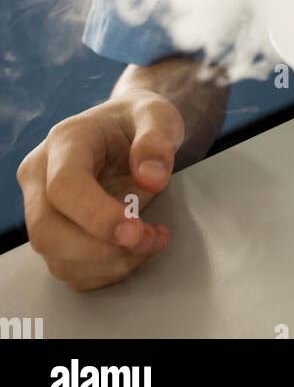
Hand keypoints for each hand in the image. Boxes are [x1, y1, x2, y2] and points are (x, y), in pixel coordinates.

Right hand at [17, 92, 183, 290]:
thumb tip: (151, 178)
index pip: (64, 185)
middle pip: (47, 230)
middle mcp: (41, 173)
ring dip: (109, 263)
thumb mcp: (159, 116)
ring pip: (57, 257)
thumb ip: (157, 140)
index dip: (97, 216)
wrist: (128, 128)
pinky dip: (106, 271)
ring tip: (150, 240)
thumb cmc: (137, 121)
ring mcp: (41, 206)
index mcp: (65, 139)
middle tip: (149, 239)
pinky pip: (70, 269)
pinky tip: (134, 250)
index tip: (136, 230)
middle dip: (102, 249)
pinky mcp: (53, 232)